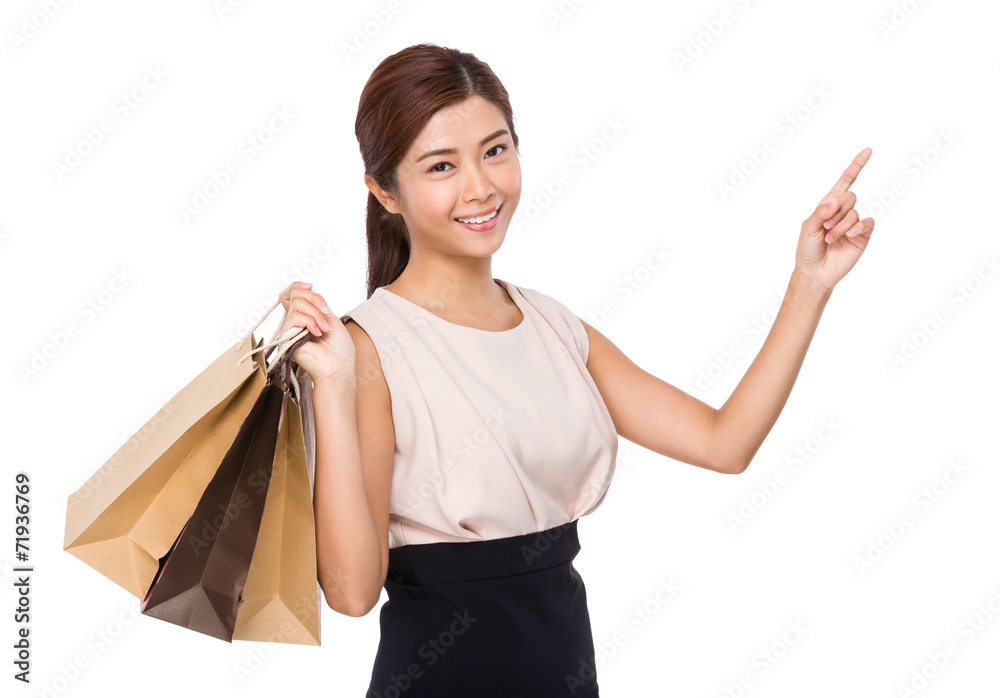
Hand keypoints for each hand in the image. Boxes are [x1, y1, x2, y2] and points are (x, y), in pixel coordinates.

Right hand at [276, 280, 354, 384]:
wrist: (339, 365)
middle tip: (327, 313)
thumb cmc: (339, 346)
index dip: (297, 286)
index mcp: (305, 316)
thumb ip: (314, 303)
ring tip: (324, 329)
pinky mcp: (286, 337)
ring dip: (316, 314)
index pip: (290, 293)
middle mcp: (295, 321)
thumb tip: (304, 289)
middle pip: (294, 294)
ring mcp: (290, 329)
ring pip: (297, 303)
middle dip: (315, 299)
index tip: (311, 286)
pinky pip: (295, 317)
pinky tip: (318, 333)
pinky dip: (311, 322)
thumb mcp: (329, 316)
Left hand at [795, 148, 875, 292]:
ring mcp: (854, 223)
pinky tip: (850, 235)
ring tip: (830, 238)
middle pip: (849, 196)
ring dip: (841, 225)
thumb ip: (820, 211)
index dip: (856, 166)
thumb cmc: (807, 250)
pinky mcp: (863, 236)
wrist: (814, 272)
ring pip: (854, 212)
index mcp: (828, 206)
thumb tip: (835, 199)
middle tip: (825, 226)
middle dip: (836, 211)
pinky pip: (867, 223)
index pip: (845, 182)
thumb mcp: (807, 228)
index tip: (868, 151)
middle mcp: (843, 212)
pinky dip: (857, 227)